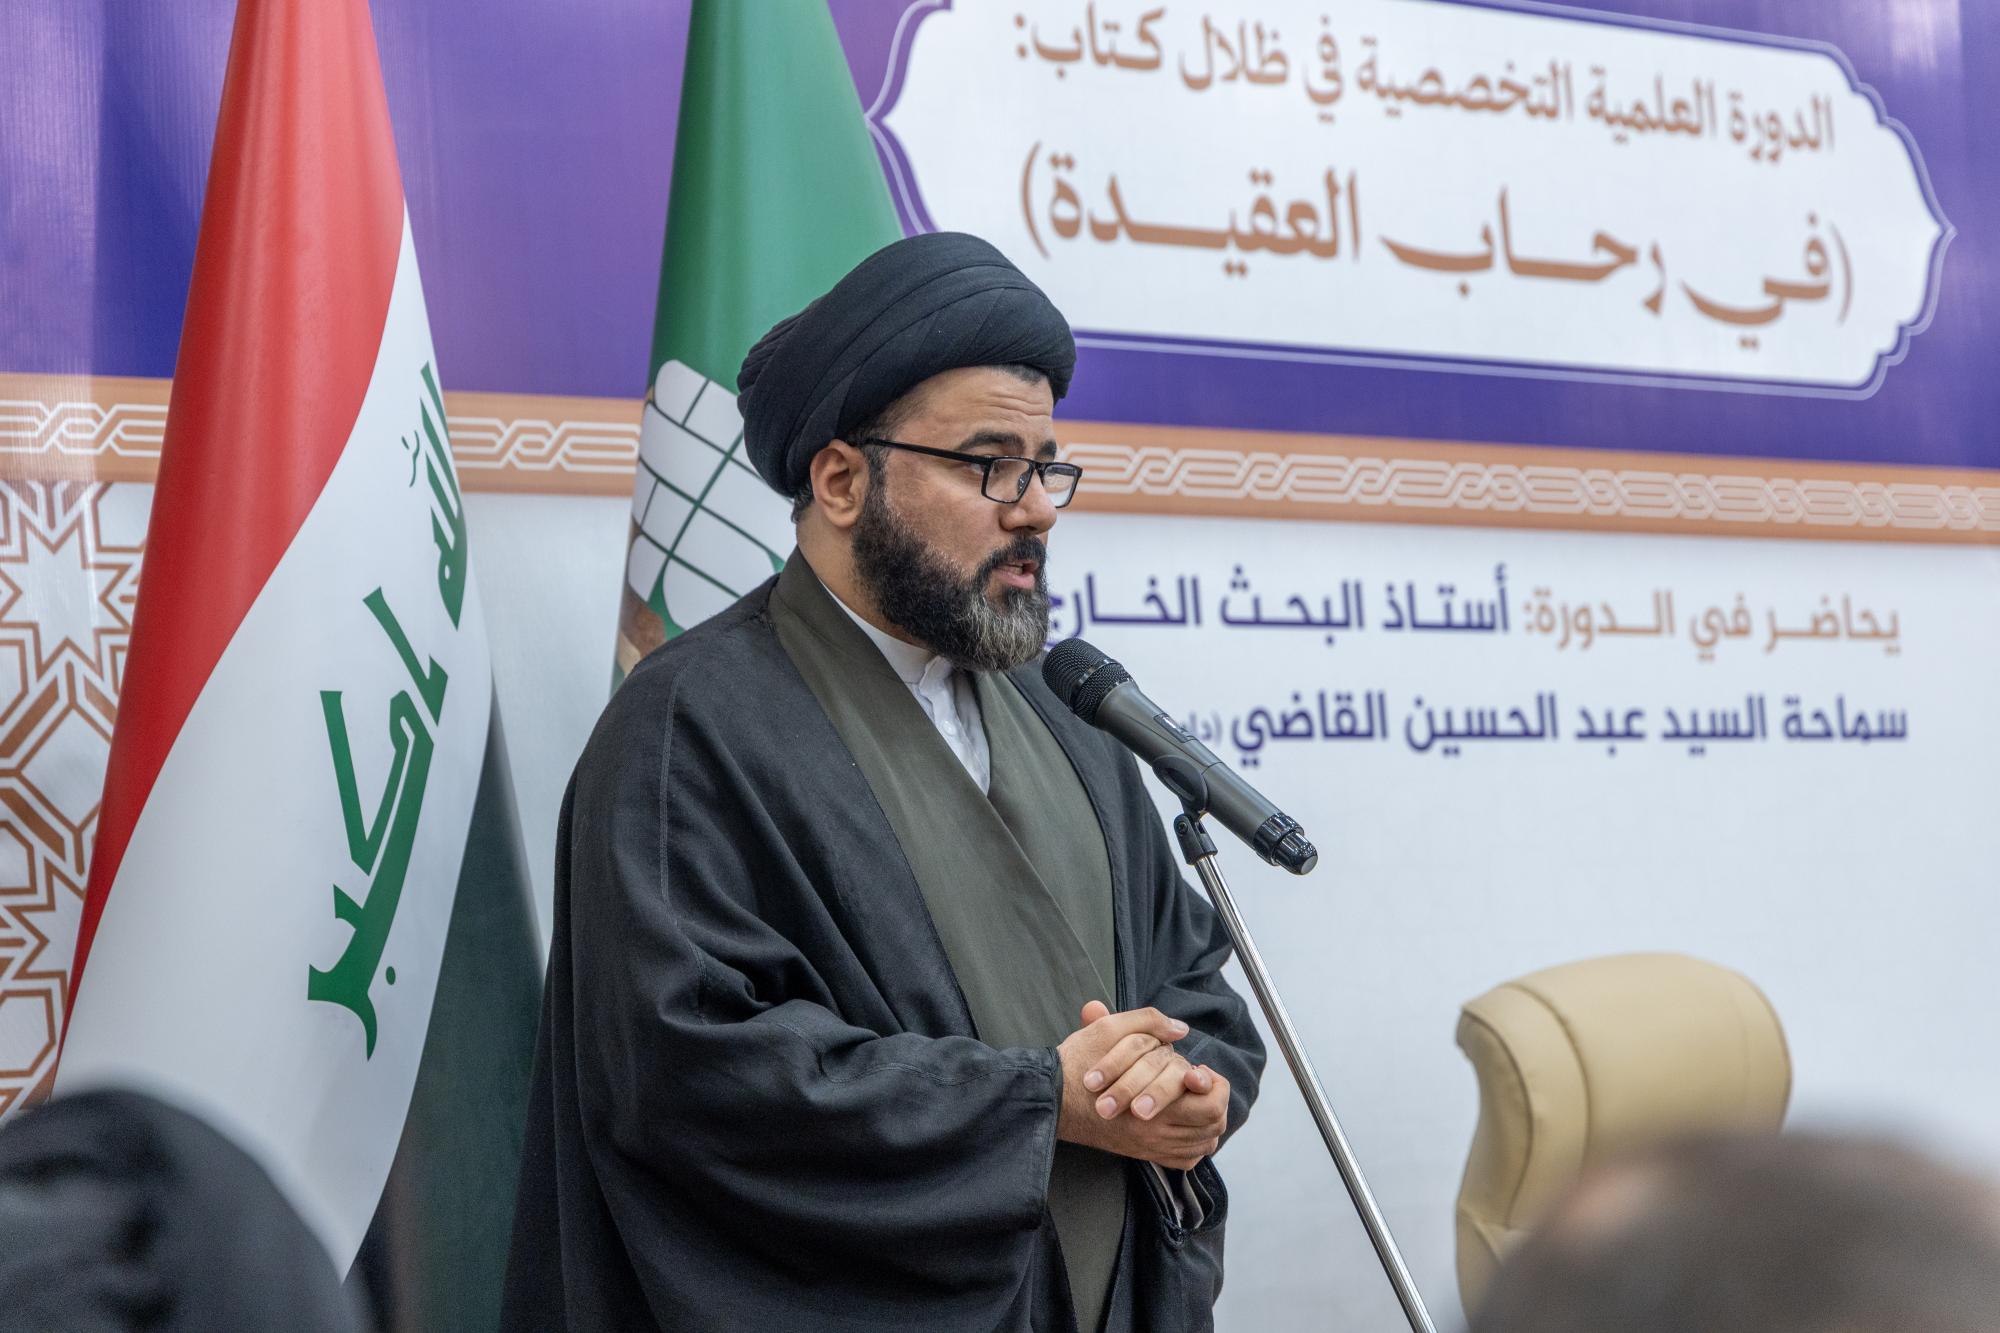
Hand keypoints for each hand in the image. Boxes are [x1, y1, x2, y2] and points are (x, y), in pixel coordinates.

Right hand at [1056, 1002, 1228, 1169]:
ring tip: (1198, 1101)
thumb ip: (1148, 1022)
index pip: (1209, 1103)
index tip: (1197, 1071)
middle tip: (1201, 1085)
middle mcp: (1156, 1132)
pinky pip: (1185, 1161)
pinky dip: (1194, 1146)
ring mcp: (1150, 1147)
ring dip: (1208, 1123)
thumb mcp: (1109, 1030)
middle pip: (1212, 1126)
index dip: (1213, 1085)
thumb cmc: (1077, 1064)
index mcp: (1153, 1103)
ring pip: (1203, 1144)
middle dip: (1216, 1102)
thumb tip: (1180, 1028)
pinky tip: (1187, 1126)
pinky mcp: (1142, 1154)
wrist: (1050, 1099)